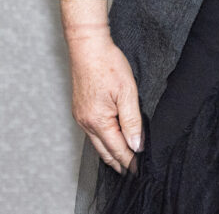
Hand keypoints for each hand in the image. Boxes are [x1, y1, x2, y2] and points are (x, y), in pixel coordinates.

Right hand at [61, 0, 142, 172]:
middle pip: (105, 151)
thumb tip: (136, 145)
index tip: (139, 170)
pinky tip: (109, 140)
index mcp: (98, 121)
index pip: (117, 148)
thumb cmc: (108, 65)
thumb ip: (132, 120)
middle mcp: (86, 123)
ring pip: (97, 143)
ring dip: (110, 152)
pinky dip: (103, 141)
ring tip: (123, 160)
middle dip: (119, 162)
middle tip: (132, 171)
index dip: (130, 160)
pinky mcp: (80, 110)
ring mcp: (81, 117)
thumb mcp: (127, 92)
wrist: (88, 48)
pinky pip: (92, 133)